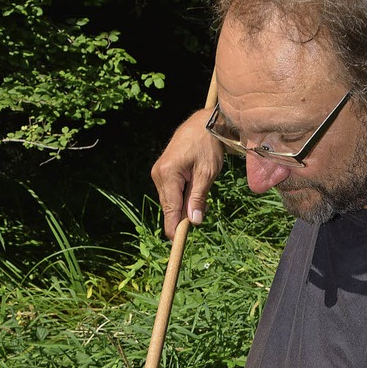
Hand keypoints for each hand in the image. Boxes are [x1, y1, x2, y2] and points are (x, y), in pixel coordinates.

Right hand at [151, 109, 224, 238]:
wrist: (203, 124)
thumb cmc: (208, 146)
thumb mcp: (207, 173)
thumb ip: (198, 198)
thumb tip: (194, 221)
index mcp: (168, 174)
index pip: (170, 208)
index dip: (174, 227)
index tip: (176, 243)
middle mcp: (158, 174)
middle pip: (170, 206)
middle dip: (185, 213)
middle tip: (205, 208)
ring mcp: (158, 172)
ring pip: (171, 200)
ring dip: (186, 202)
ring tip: (203, 189)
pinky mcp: (162, 171)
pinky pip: (172, 191)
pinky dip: (183, 194)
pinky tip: (196, 186)